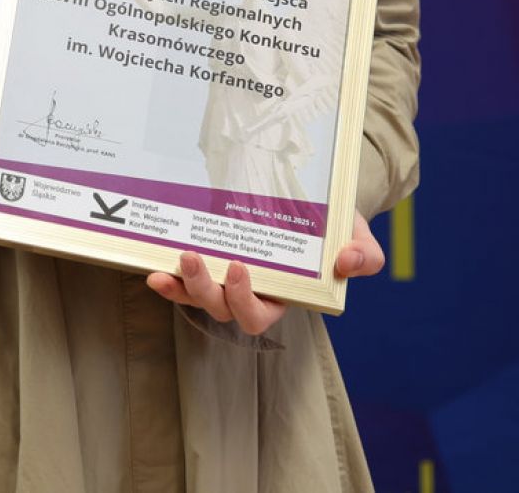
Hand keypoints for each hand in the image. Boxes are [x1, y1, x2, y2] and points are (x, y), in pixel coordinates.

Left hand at [145, 213, 384, 335]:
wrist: (316, 204)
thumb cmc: (335, 228)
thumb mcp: (356, 236)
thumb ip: (364, 254)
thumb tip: (349, 262)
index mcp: (282, 296)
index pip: (259, 315)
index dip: (245, 299)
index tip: (240, 268)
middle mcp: (250, 294)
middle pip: (222, 309)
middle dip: (205, 290)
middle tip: (194, 259)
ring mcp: (225, 281)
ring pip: (198, 298)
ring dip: (182, 285)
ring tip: (173, 261)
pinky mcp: (209, 264)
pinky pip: (183, 281)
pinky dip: (168, 280)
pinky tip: (154, 271)